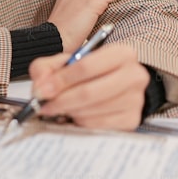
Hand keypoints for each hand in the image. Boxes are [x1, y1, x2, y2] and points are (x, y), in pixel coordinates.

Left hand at [28, 42, 149, 129]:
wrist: (113, 84)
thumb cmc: (88, 72)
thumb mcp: (65, 62)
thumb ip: (46, 68)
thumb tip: (41, 88)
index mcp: (121, 53)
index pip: (85, 66)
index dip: (60, 80)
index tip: (42, 90)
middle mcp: (134, 75)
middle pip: (89, 92)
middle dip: (61, 100)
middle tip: (44, 105)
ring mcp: (136, 99)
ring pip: (92, 110)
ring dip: (69, 111)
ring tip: (59, 108)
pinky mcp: (131, 119)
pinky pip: (98, 125)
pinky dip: (80, 122)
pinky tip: (74, 114)